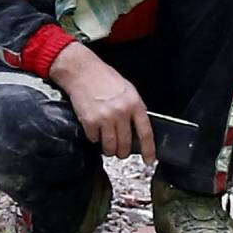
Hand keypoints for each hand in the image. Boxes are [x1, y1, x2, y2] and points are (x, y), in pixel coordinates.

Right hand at [49, 44, 155, 161]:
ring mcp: (106, 118)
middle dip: (123, 152)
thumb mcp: (127, 90)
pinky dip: (94, 138)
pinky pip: (94, 140)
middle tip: (120, 151)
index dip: (149, 150)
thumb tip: (138, 130)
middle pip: (126, 145)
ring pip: (110, 147)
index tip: (149, 160)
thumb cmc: (104, 78)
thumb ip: (134, 109)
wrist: (83, 71)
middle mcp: (122, 112)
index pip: (146, 133)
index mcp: (135, 104)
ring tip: (107, 145)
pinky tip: (94, 130)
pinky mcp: (90, 121)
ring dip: (109, 150)